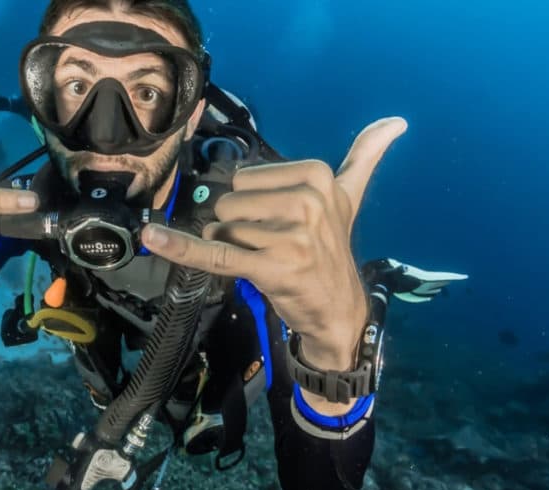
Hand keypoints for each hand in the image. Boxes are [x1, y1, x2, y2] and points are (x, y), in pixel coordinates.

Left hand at [142, 117, 406, 406]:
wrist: (339, 310)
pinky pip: (213, 253)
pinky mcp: (271, 267)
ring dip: (231, 248)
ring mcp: (290, 235)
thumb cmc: (331, 251)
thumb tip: (396, 120)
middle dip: (238, 228)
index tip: (282, 224)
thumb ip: (365, 157)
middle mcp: (307, 201)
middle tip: (271, 247)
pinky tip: (153, 238)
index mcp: (317, 175)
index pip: (244, 178)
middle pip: (228, 203)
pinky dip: (180, 247)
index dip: (251, 205)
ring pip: (221, 229)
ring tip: (265, 261)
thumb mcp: (350, 199)